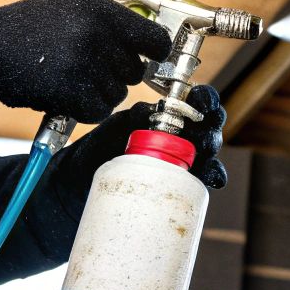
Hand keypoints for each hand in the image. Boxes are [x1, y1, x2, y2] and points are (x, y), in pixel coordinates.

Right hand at [0, 0, 170, 122]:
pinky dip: (83, 110)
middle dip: (114, 75)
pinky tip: (63, 95)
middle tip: (86, 70)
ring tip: (67, 78)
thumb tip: (151, 43)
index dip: (155, 53)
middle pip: (134, 70)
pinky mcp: (71, 90)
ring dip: (96, 94)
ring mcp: (84, 61)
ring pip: (117, 94)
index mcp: (99, 8)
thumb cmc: (25, 29)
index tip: (152, 59)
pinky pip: (99, 111)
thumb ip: (108, 20)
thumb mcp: (68, 5)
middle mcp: (96, 32)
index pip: (154, 38)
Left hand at [45, 85, 230, 224]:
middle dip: (212, 131)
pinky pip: (199, 180)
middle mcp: (176, 137)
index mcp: (164, 116)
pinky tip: (213, 180)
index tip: (203, 102)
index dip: (205, 99)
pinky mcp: (176, 184)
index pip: (194, 102)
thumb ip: (133, 118)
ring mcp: (178, 162)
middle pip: (207, 129)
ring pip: (207, 155)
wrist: (75, 189)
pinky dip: (211, 178)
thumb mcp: (113, 129)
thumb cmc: (95, 152)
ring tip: (208, 164)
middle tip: (204, 140)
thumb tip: (149, 111)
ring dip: (214, 157)